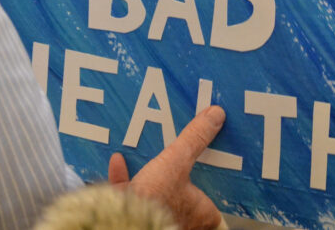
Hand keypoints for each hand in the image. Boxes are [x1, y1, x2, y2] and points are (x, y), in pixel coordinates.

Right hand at [108, 105, 225, 229]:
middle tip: (182, 161)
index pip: (215, 206)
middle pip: (185, 197)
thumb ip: (195, 139)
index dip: (214, 190)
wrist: (121, 221)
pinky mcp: (131, 214)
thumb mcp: (177, 162)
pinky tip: (118, 160)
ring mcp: (156, 218)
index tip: (212, 171)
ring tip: (153, 158)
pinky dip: (124, 178)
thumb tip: (216, 116)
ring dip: (152, 177)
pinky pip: (129, 194)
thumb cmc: (155, 200)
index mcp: (200, 213)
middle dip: (180, 180)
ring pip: (157, 195)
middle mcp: (181, 221)